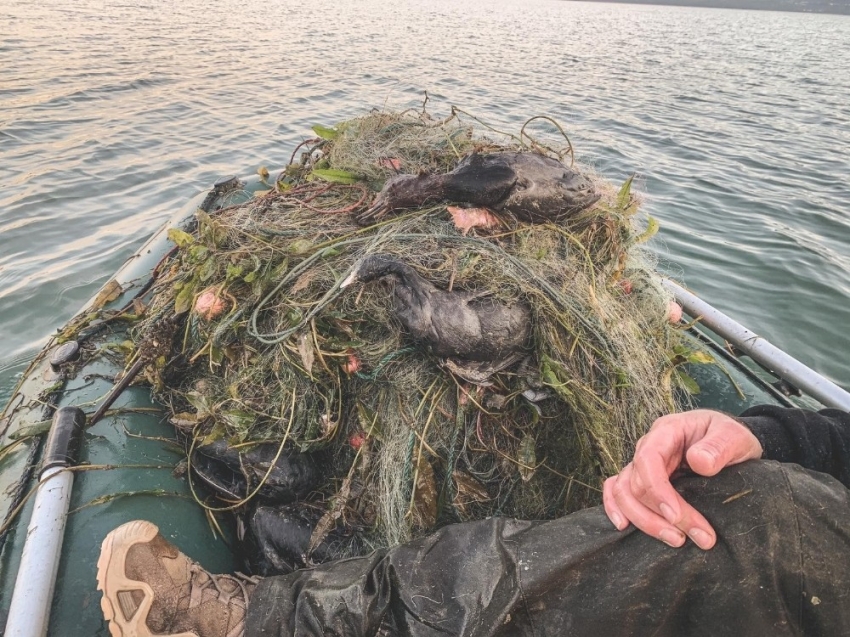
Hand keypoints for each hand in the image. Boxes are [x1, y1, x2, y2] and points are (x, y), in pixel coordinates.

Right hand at [602, 409, 762, 549]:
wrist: (729, 443)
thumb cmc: (730, 438)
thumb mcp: (734, 436)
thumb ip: (719, 446)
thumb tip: (699, 462)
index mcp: (667, 431)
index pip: (648, 460)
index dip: (657, 491)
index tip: (676, 517)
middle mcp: (648, 447)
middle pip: (635, 484)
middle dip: (660, 516)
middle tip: (696, 538)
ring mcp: (641, 464)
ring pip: (623, 493)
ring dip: (644, 521)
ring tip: (676, 540)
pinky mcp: (642, 479)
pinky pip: (616, 491)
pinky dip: (615, 508)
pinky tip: (624, 527)